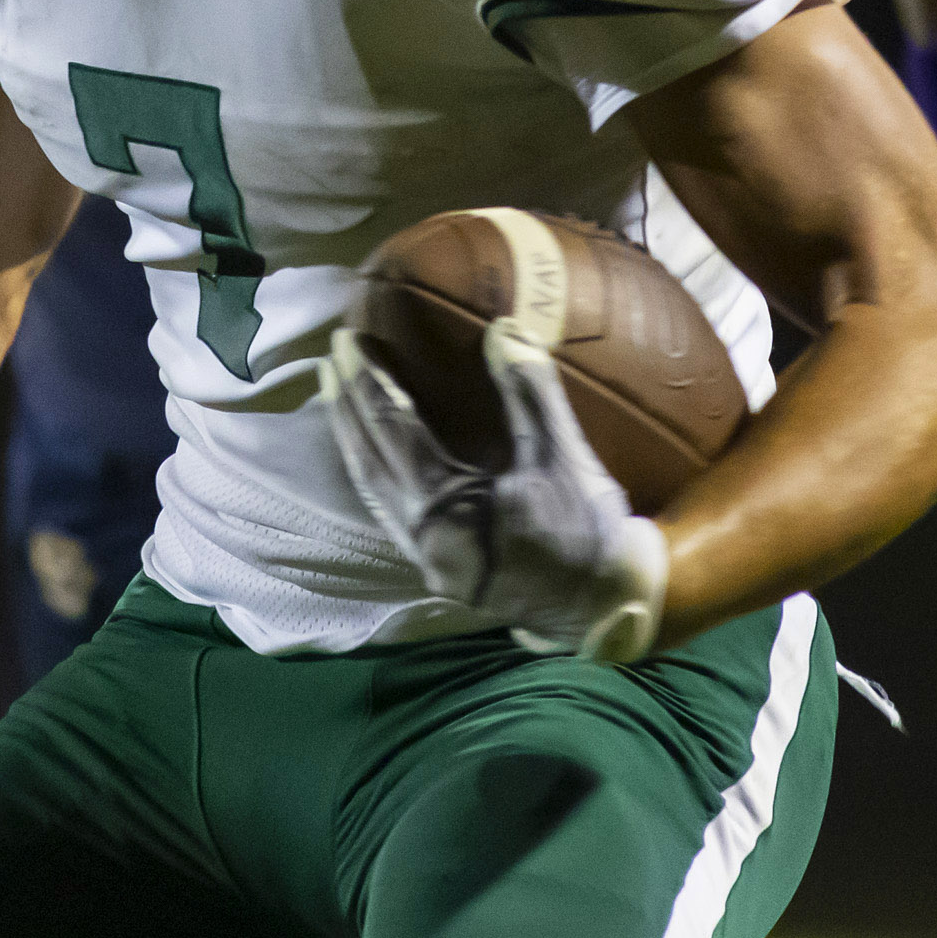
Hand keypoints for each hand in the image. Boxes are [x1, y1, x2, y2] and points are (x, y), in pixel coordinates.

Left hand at [322, 321, 669, 661]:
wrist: (606, 607)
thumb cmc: (589, 534)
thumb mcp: (566, 456)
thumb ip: (531, 392)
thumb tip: (503, 329)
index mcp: (447, 511)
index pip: (393, 432)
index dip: (368, 383)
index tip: (348, 340)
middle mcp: (423, 539)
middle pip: (367, 462)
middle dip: (345, 408)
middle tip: (331, 358)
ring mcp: (427, 559)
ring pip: (372, 492)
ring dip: (354, 441)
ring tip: (339, 398)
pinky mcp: (440, 568)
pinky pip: (389, 511)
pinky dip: (375, 472)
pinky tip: (375, 453)